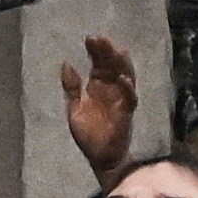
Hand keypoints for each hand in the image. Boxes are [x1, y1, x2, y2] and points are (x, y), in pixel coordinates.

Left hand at [61, 33, 138, 180]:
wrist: (100, 158)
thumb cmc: (89, 135)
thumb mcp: (74, 109)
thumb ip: (72, 87)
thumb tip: (66, 64)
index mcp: (97, 87)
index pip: (98, 64)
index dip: (95, 51)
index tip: (90, 38)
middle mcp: (110, 90)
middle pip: (112, 66)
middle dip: (107, 52)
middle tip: (100, 39)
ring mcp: (120, 100)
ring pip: (125, 77)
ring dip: (121, 65)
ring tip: (116, 51)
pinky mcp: (127, 113)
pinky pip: (130, 99)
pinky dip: (128, 89)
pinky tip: (122, 79)